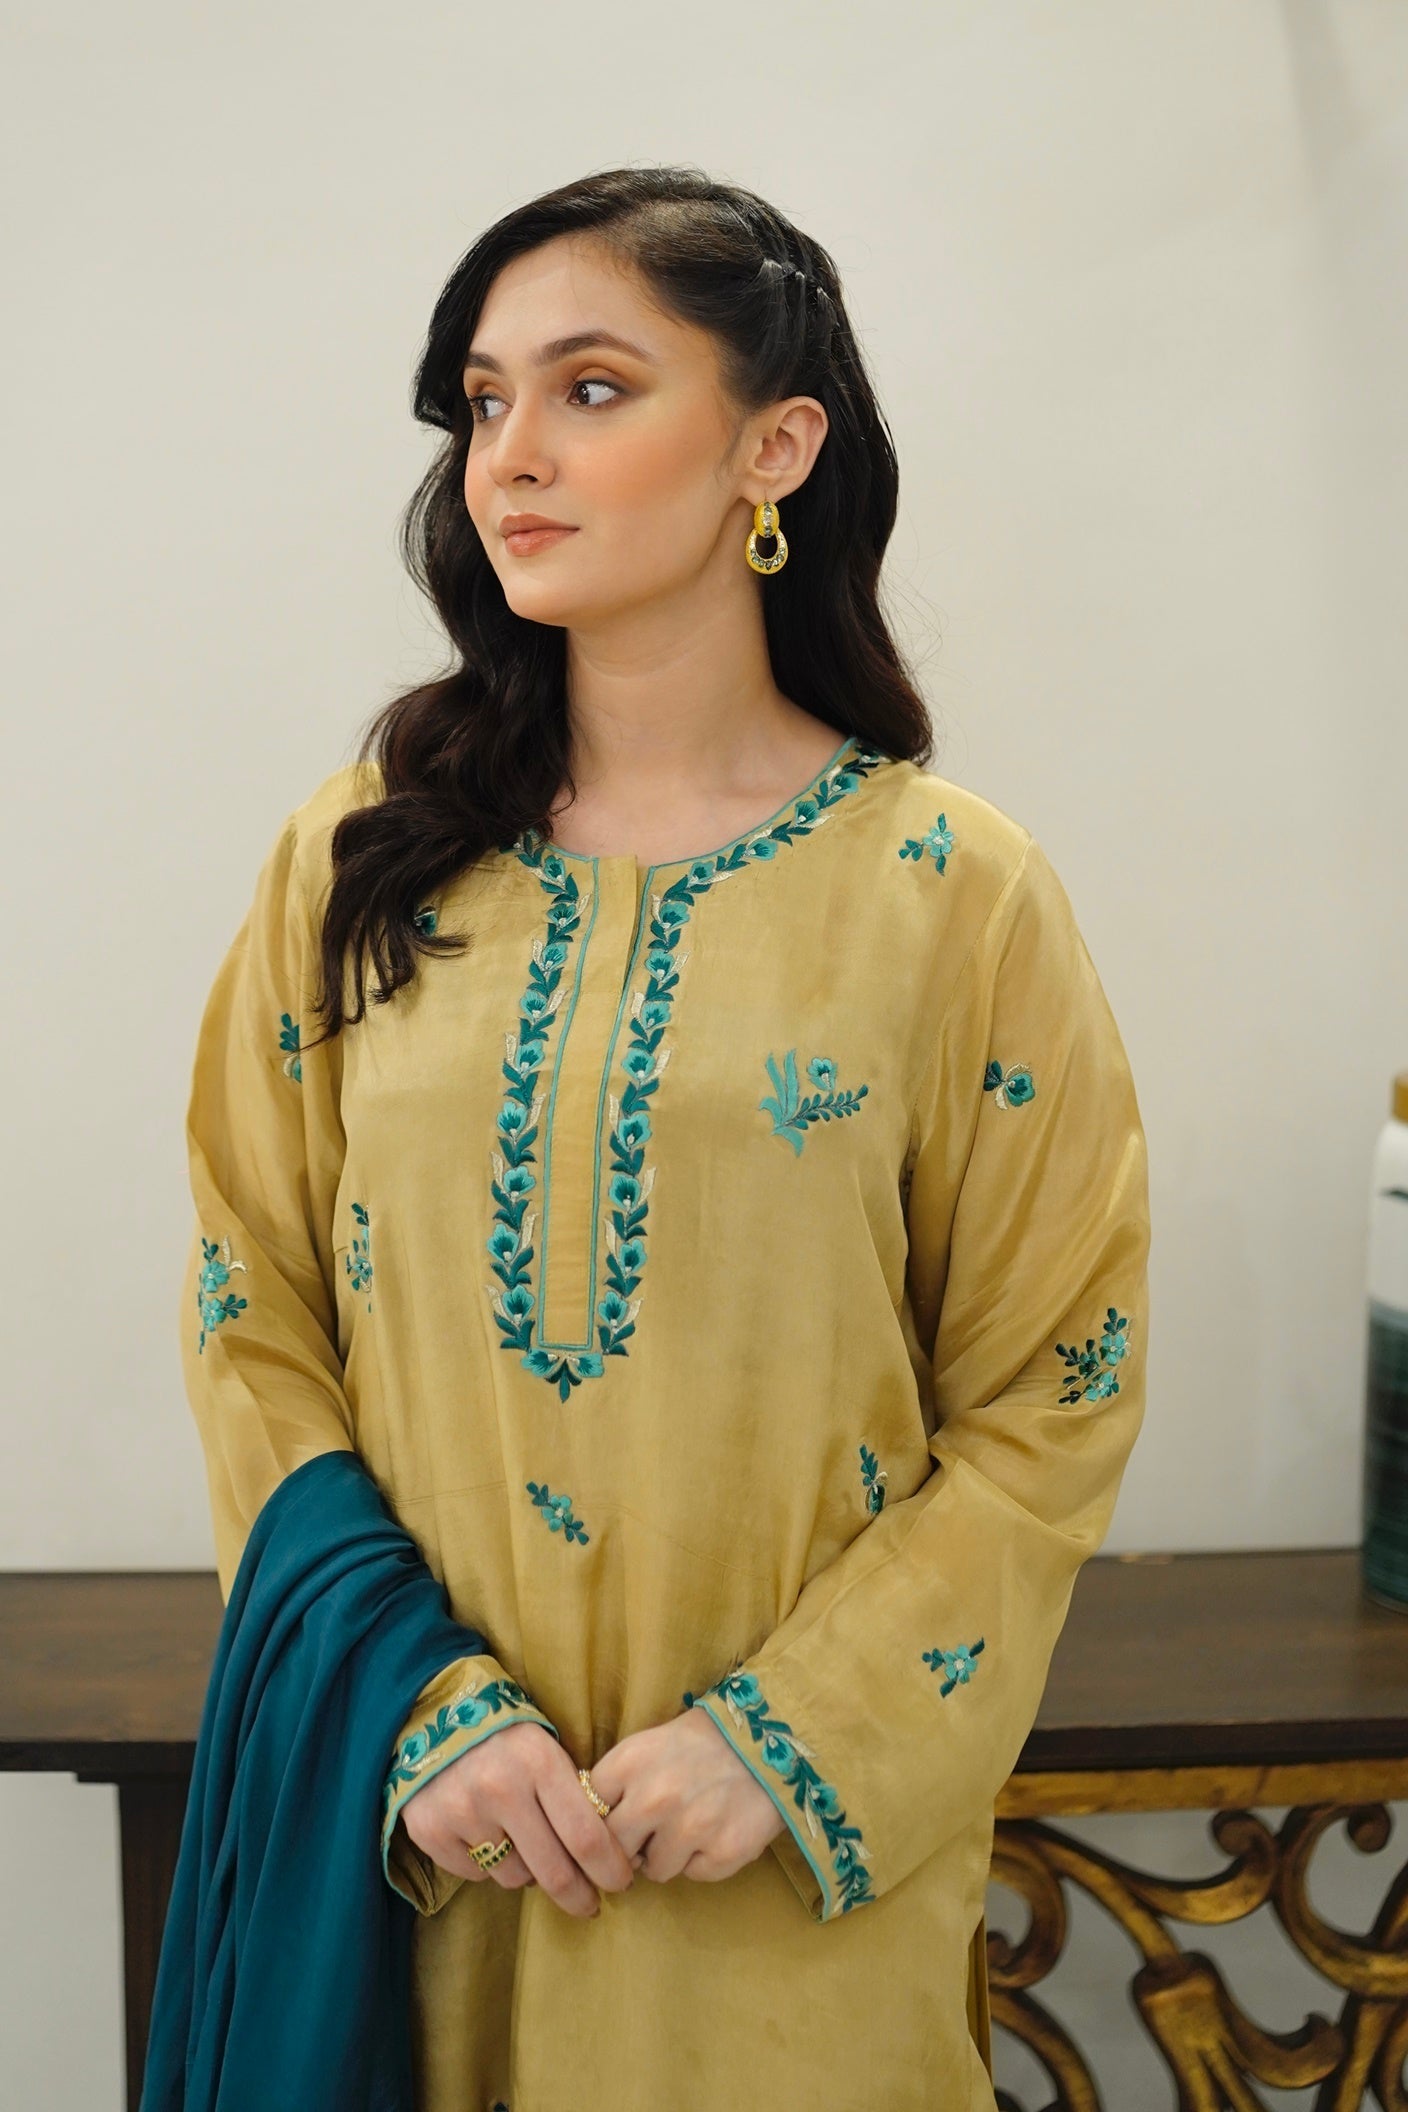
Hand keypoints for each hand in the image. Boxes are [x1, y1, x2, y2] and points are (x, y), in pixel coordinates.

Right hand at [397, 1719, 636, 1917]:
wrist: (434, 1715)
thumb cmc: (506, 1737)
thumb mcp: (546, 1748)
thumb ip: (571, 1794)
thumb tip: (603, 1855)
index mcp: (538, 1761)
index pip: (585, 1836)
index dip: (609, 1869)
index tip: (620, 1883)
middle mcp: (500, 1787)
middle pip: (553, 1871)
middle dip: (579, 1896)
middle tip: (588, 1903)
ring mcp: (461, 1811)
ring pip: (514, 1877)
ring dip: (527, 1871)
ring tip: (523, 1843)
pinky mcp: (429, 1830)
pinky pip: (476, 1874)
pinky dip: (486, 1863)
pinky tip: (484, 1833)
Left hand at [587, 1705, 786, 1885]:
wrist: (766, 1741)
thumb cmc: (698, 1744)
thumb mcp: (646, 1747)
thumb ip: (615, 1785)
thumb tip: (587, 1830)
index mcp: (629, 1764)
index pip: (587, 1814)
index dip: (600, 1821)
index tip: (614, 1820)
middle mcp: (654, 1797)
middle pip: (614, 1850)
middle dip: (629, 1845)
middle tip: (652, 1829)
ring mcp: (690, 1828)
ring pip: (655, 1870)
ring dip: (667, 1854)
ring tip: (691, 1822)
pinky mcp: (723, 1853)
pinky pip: (693, 1875)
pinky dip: (702, 1859)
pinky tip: (716, 1828)